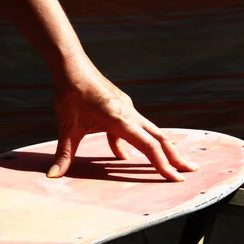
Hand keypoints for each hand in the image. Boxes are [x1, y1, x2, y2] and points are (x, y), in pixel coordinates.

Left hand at [47, 54, 197, 180]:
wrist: (70, 65)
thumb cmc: (69, 94)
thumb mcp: (67, 127)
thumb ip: (64, 154)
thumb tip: (52, 176)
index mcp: (120, 119)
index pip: (148, 145)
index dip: (162, 164)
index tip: (176, 178)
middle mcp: (129, 112)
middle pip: (158, 137)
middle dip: (174, 156)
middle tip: (190, 171)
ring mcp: (126, 108)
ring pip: (149, 131)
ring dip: (160, 148)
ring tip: (170, 163)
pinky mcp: (119, 105)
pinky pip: (132, 127)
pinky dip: (134, 142)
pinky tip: (124, 156)